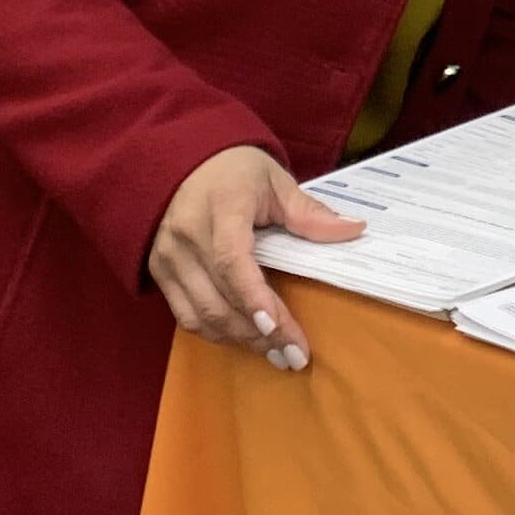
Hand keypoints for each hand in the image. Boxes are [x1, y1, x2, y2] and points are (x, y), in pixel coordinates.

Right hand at [144, 144, 362, 370]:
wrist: (181, 158)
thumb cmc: (234, 169)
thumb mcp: (275, 181)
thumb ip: (310, 213)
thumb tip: (356, 230)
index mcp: (220, 207)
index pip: (232, 260)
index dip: (254, 299)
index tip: (280, 329)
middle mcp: (187, 235)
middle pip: (219, 297)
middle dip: (258, 333)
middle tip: (294, 355)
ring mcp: (168, 256)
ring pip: (201, 314)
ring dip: (239, 339)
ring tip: (276, 354)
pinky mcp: (159, 271)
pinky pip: (185, 315)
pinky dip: (216, 332)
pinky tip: (245, 338)